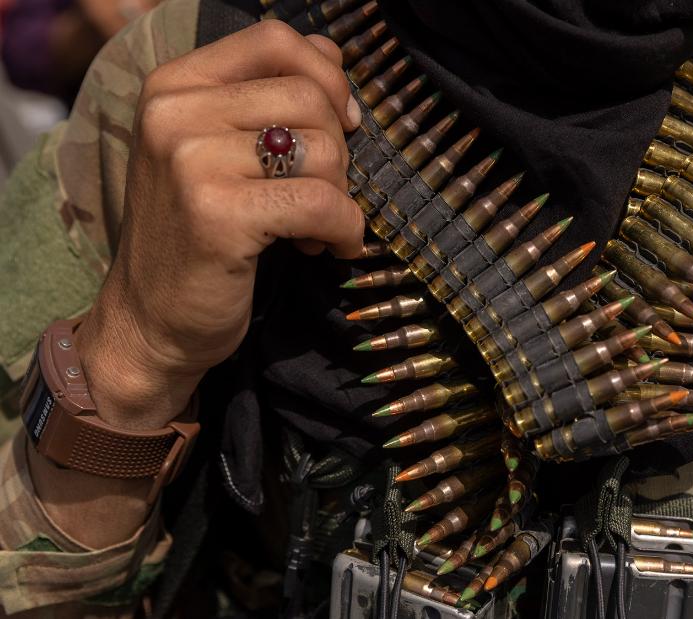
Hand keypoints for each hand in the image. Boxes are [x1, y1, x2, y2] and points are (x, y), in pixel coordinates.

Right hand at [76, 21, 364, 430]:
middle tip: (321, 195)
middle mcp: (175, 112)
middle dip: (338, 152)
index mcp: (174, 84)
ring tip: (312, 227)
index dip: (327, 77)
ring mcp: (190, 160)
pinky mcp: (217, 213)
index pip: (275, 40)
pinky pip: (322, 203)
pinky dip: (344, 229)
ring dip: (339, 195)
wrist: (149, 322)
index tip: (341, 123)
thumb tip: (332, 56)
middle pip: (310, 98)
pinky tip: (329, 249)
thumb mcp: (219, 150)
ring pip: (323, 149)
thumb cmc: (198, 235)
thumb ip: (267, 95)